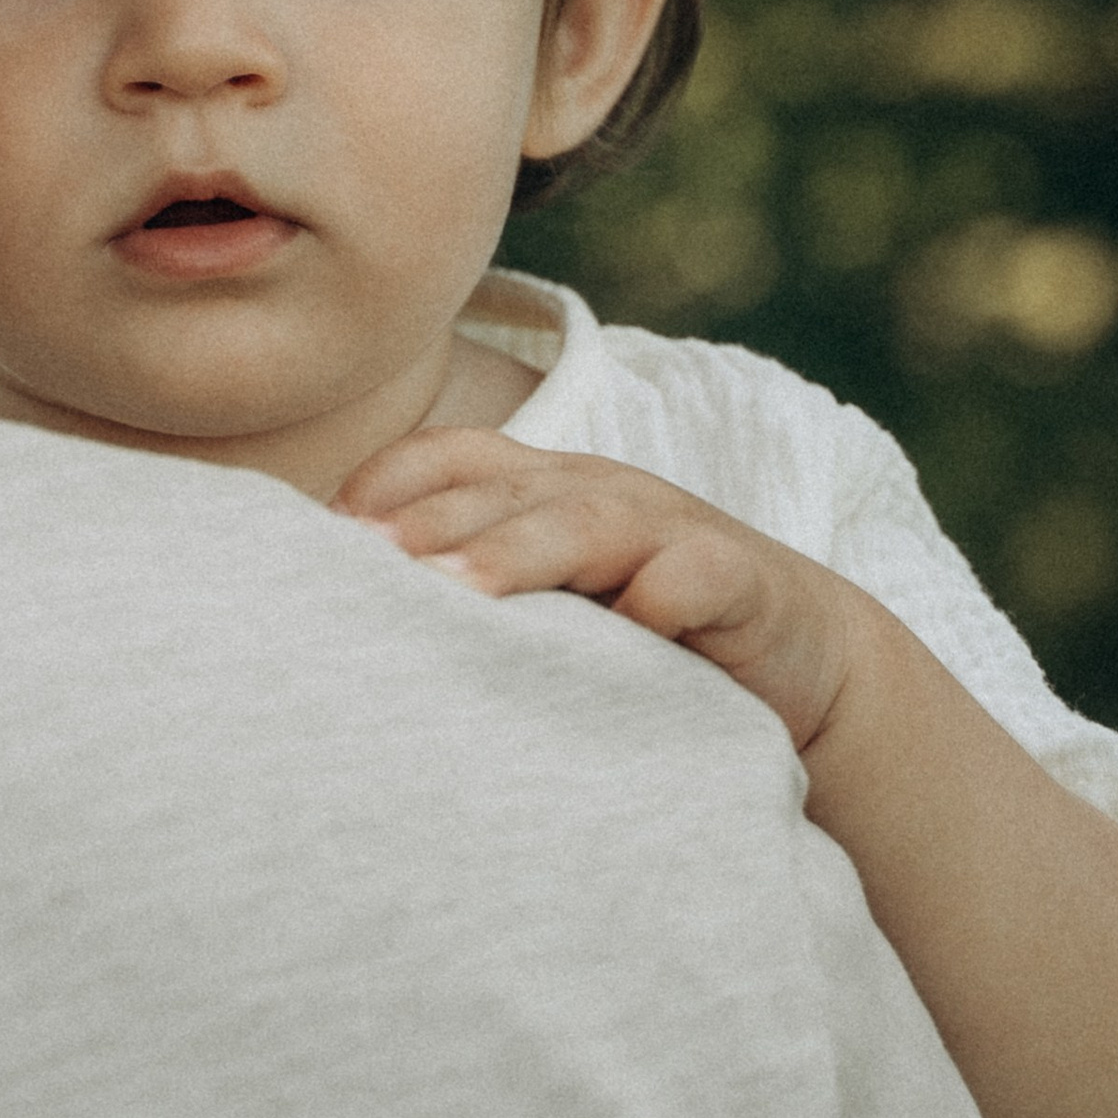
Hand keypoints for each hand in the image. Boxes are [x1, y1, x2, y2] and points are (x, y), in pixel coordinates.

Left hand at [333, 427, 874, 755]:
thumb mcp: (549, 604)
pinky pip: (698, 578)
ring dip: (520, 552)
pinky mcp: (741, 582)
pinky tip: (630, 624)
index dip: (387, 484)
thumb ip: (466, 596)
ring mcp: (672, 530)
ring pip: (588, 524)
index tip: (320, 536)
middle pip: (505, 491)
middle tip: (363, 560)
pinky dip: (665, 594)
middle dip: (431, 522)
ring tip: (458, 592)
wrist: (798, 660)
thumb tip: (333, 625)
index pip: (452, 458)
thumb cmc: (637, 634)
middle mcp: (598, 493)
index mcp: (541, 489)